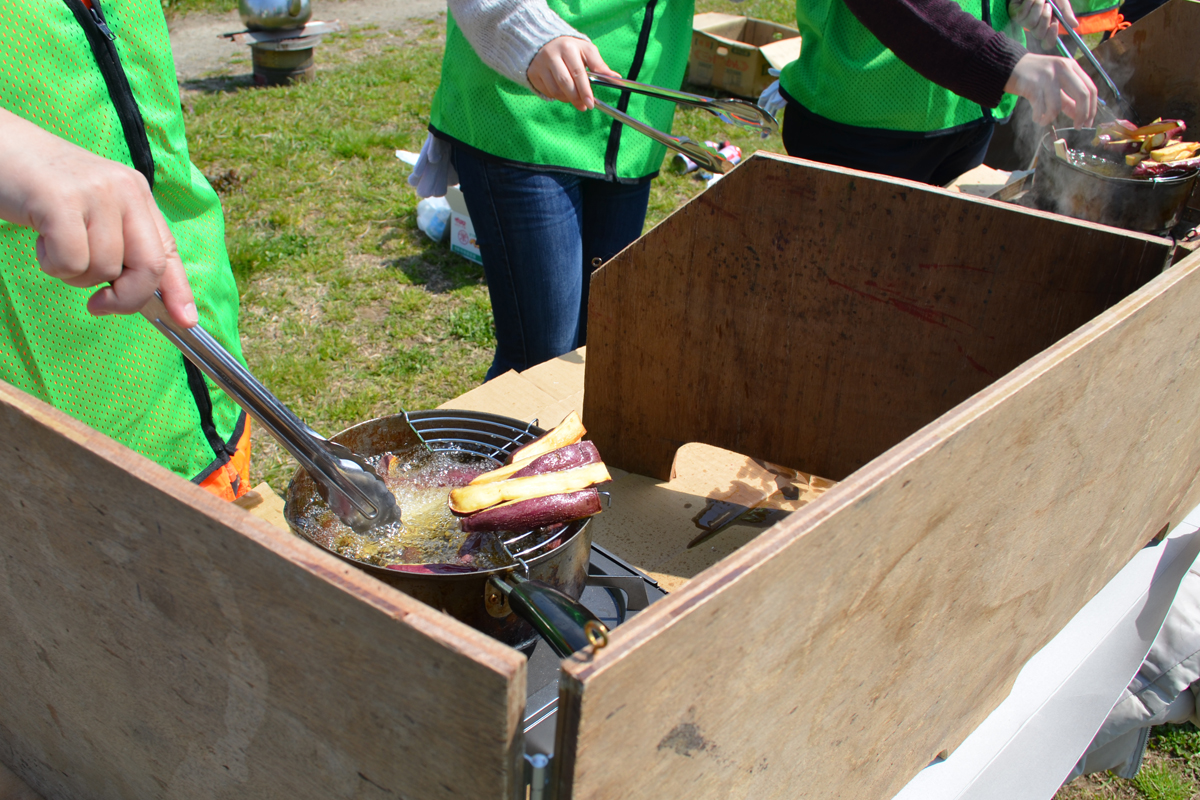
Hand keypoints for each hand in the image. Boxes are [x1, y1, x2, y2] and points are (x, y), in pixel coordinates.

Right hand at [0, 109, 196, 327]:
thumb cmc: (39, 188)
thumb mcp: (92, 210)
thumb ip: (119, 243)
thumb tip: (139, 295)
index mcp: (137, 193)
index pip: (169, 250)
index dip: (180, 291)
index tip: (185, 322)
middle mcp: (124, 189)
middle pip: (149, 266)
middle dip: (127, 298)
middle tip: (98, 304)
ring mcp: (95, 192)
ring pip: (104, 269)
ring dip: (75, 274)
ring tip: (55, 244)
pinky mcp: (61, 200)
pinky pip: (71, 262)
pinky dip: (53, 265)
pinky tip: (41, 239)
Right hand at [527, 36, 619, 111]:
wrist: (544, 42)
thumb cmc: (570, 49)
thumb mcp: (586, 51)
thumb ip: (599, 65)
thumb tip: (616, 78)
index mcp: (568, 48)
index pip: (578, 72)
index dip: (585, 90)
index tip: (590, 103)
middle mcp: (552, 55)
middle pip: (565, 83)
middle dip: (576, 98)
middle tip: (584, 107)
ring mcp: (540, 65)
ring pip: (555, 90)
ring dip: (567, 99)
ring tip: (575, 99)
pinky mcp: (533, 73)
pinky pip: (547, 91)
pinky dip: (557, 96)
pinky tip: (563, 93)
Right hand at [1005, 53, 1097, 127]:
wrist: (1010, 65)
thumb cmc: (1035, 76)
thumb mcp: (1055, 83)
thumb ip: (1068, 98)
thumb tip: (1079, 116)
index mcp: (1071, 66)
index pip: (1090, 88)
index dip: (1092, 108)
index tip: (1088, 122)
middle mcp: (1062, 69)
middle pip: (1082, 95)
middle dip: (1082, 115)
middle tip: (1078, 127)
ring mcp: (1047, 76)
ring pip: (1058, 106)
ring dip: (1051, 118)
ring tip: (1045, 121)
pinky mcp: (1033, 85)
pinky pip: (1040, 108)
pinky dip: (1039, 118)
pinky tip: (1036, 118)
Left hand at [1009, 0, 1077, 50]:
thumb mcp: (1059, 1)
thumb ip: (1065, 12)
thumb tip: (1075, 25)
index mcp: (1047, 25)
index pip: (1047, 42)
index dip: (1051, 38)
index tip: (1055, 25)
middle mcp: (1035, 26)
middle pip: (1039, 34)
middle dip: (1045, 19)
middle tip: (1048, 5)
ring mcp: (1024, 22)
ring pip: (1031, 24)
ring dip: (1038, 8)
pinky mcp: (1015, 15)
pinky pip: (1023, 13)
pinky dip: (1029, 2)